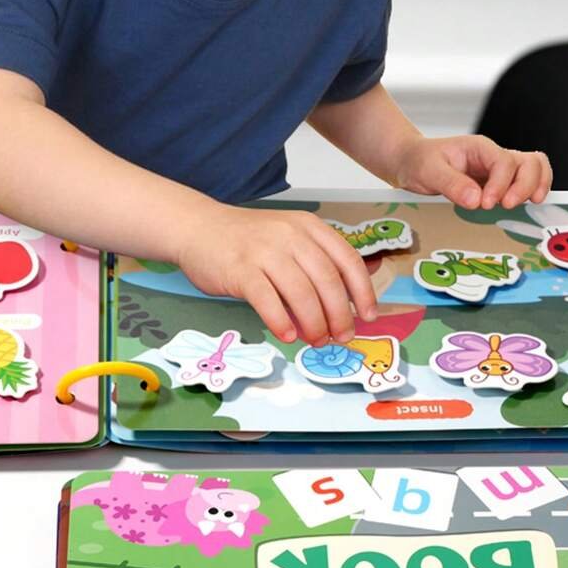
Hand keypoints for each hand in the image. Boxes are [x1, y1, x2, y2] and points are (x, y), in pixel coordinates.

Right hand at [175, 204, 377, 344]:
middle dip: (339, 315)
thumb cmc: (246, 240)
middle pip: (327, 281)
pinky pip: (268, 301)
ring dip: (314, 324)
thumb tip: (342, 305)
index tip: (368, 316)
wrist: (199, 228)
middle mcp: (290, 235)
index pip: (347, 260)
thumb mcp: (287, 237)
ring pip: (301, 294)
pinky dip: (282, 322)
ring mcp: (265, 251)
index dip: (362, 291)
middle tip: (341, 337)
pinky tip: (288, 336)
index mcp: (309, 227)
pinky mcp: (241, 270)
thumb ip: (313, 262)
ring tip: (316, 340)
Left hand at [393, 135, 552, 210]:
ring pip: (535, 168)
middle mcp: (493, 156)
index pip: (504, 162)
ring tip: (523, 205)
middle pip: (530, 162)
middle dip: (525, 186)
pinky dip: (530, 192)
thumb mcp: (429, 171)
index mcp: (479, 148)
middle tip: (506, 205)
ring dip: (535, 187)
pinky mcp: (498, 183)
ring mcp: (498, 170)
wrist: (411, 162)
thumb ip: (452, 184)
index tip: (486, 203)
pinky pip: (525, 182)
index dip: (500, 185)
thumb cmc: (419, 161)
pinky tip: (522, 205)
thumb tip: (476, 200)